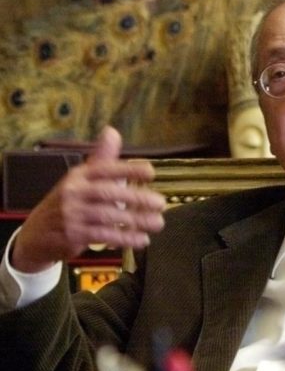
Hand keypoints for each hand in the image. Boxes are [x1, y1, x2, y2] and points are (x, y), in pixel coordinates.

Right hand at [11, 126, 165, 272]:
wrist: (37, 234)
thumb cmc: (70, 202)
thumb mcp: (83, 179)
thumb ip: (102, 159)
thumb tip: (112, 131)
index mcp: (79, 175)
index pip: (105, 168)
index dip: (128, 169)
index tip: (151, 172)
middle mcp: (73, 192)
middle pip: (108, 193)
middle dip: (137, 198)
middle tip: (161, 203)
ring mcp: (72, 214)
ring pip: (108, 216)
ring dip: (136, 220)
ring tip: (158, 223)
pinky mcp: (73, 234)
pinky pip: (103, 235)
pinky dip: (124, 238)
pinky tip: (141, 240)